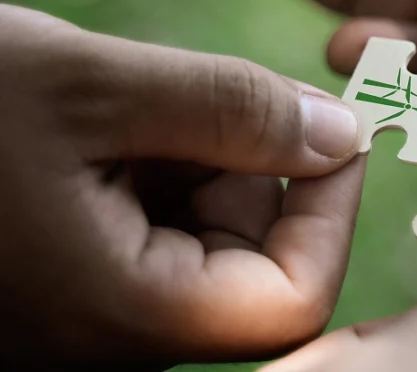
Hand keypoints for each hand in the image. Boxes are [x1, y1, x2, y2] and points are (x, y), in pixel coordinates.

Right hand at [0, 5, 362, 367]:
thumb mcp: (94, 86)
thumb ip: (233, 108)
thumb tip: (343, 134)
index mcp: (121, 317)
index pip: (292, 297)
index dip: (331, 211)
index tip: (332, 125)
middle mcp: (109, 335)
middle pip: (254, 259)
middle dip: (253, 163)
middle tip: (201, 92)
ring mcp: (87, 308)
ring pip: (207, 231)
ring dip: (200, 151)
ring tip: (123, 101)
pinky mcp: (70, 273)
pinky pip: (155, 220)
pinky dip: (159, 158)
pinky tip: (104, 120)